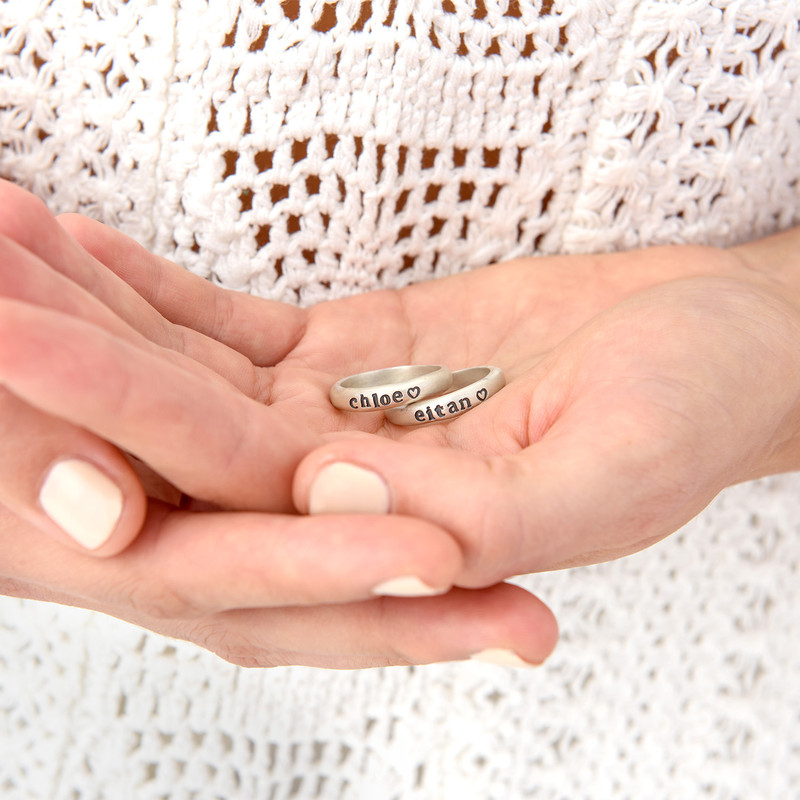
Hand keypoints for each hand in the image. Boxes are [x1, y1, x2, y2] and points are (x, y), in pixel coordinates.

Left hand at [66, 200, 799, 659]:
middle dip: (70, 361)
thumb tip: (338, 492)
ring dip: (88, 309)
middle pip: (180, 433)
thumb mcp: (615, 470)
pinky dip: (148, 284)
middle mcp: (347, 487)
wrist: (715, 342)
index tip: (24, 366)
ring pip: (185, 370)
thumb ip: (485, 508)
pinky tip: (73, 244)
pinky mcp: (345, 352)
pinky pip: (224, 323)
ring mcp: (335, 416)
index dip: (128, 437)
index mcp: (405, 537)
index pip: (238, 502)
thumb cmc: (696, 409)